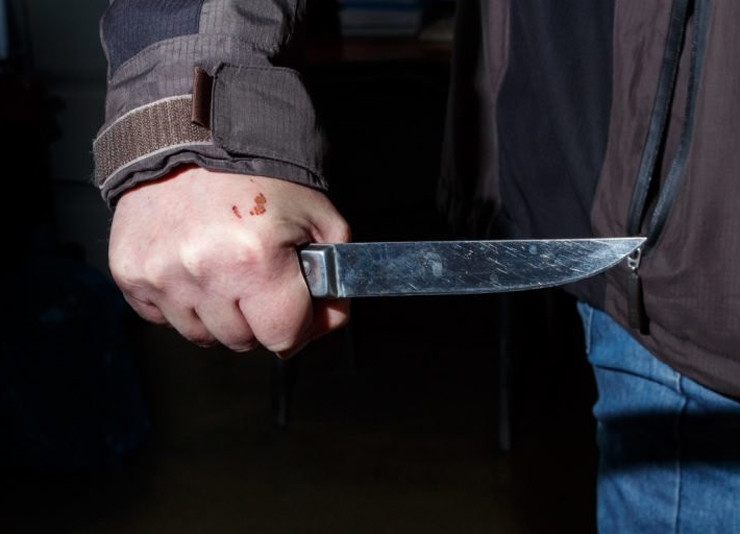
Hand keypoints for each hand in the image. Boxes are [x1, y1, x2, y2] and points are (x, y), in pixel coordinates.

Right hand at [108, 165, 350, 356]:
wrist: (193, 135)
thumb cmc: (259, 173)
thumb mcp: (318, 216)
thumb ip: (335, 275)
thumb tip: (328, 319)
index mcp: (256, 260)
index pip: (283, 337)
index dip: (299, 329)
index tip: (297, 313)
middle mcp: (204, 272)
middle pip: (242, 341)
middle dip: (259, 319)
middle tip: (259, 281)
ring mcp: (161, 275)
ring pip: (201, 335)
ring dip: (219, 314)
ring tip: (225, 270)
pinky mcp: (129, 272)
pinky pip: (163, 317)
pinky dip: (182, 302)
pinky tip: (193, 268)